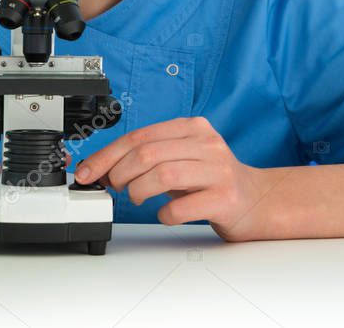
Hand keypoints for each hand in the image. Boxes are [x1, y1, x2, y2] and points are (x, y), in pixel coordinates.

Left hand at [74, 116, 271, 240]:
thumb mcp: (180, 159)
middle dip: (119, 173)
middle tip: (114, 187)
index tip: (87, 172)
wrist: (256, 200)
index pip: (140, 136)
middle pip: (148, 153)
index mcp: (193, 128)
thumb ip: (148, 159)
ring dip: (138, 191)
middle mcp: (207, 144)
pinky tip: (166, 214)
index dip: (107, 155)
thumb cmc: (210, 180)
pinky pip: (181, 207)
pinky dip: (164, 214)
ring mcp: (218, 170)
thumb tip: (101, 168)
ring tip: (137, 198)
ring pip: (163, 174)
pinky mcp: (225, 198)